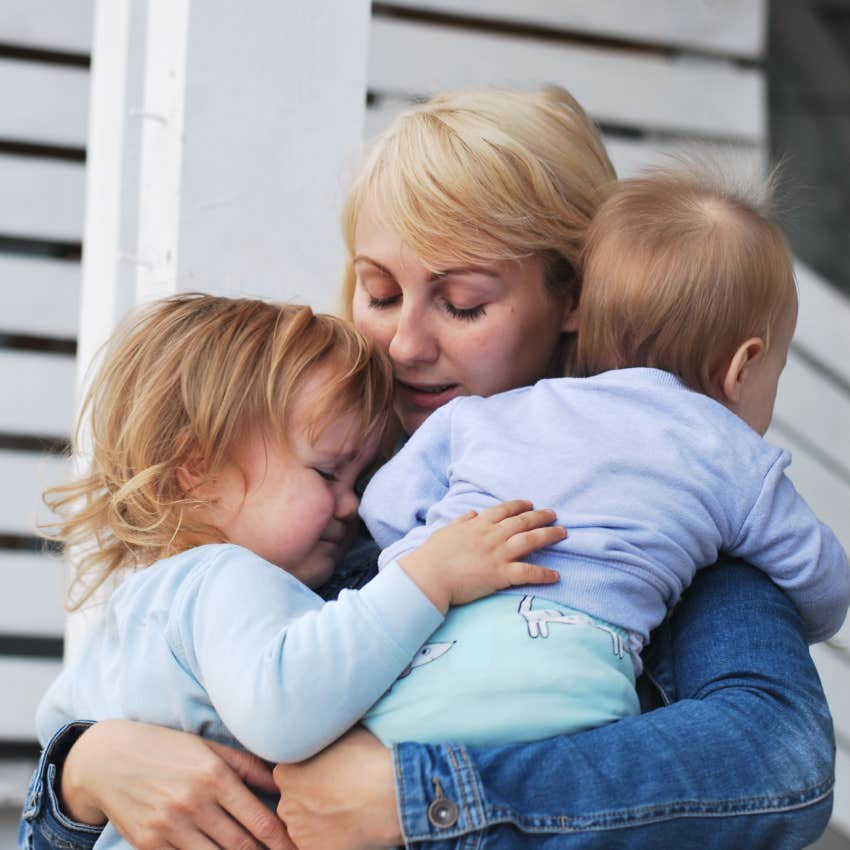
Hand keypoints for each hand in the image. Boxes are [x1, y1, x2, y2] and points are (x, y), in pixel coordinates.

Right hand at [62, 720, 293, 849]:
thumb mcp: (209, 747)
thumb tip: (282, 784)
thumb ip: (248, 767)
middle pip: (241, 847)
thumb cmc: (168, 748)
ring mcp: (169, 827)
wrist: (107, 759)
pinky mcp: (149, 845)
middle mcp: (194, 803)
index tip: (299, 849)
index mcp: (215, 776)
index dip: (283, 842)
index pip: (260, 821)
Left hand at [274, 727, 399, 849]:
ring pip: (304, 823)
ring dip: (318, 817)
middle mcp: (286, 804)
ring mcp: (300, 832)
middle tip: (338, 787)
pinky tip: (348, 824)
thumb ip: (320, 738)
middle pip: (293, 798)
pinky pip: (315, 843)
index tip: (325, 768)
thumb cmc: (367, 760)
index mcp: (286, 772)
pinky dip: (328, 836)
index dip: (307, 769)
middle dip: (310, 794)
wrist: (390, 796)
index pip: (287, 771)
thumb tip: (321, 732)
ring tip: (346, 807)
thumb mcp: (339, 734)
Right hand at [399, 499, 564, 611]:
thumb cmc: (433, 554)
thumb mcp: (446, 530)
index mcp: (479, 524)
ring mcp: (498, 554)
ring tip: (562, 533)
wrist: (429, 575)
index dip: (519, 505)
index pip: (504, 510)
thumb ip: (462, 521)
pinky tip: (556, 576)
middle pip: (522, 522)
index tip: (529, 504)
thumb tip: (473, 512)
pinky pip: (528, 573)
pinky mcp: (501, 574)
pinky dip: (544, 574)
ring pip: (530, 540)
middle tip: (553, 514)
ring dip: (548, 535)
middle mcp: (492, 535)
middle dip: (540, 516)